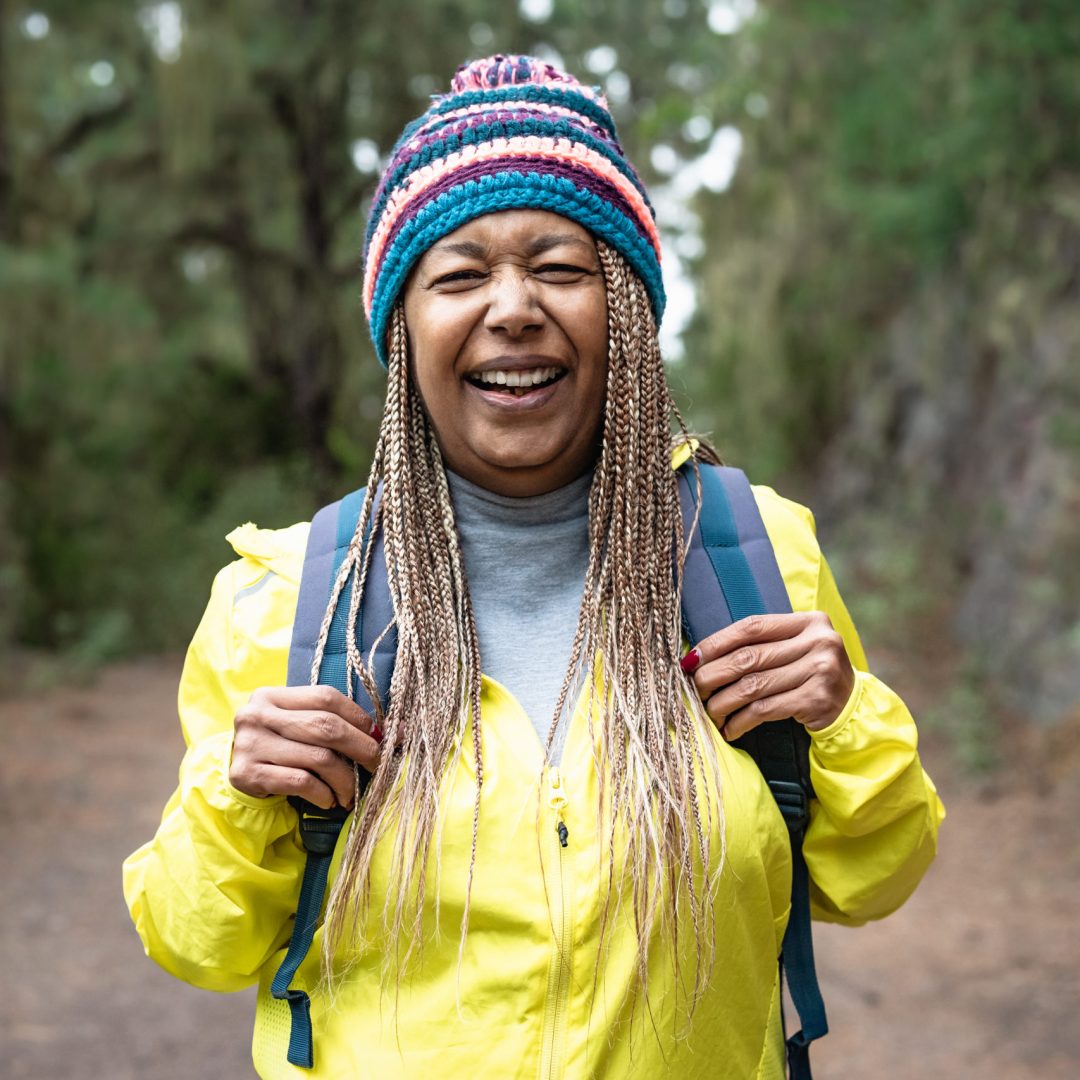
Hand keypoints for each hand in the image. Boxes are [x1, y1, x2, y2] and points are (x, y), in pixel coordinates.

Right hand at [229, 685, 381, 809]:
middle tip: (377, 766)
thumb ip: (341, 724)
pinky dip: (323, 793)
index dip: (359, 717)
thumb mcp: (303, 728)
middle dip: (361, 748)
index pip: (327, 697)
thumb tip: (401, 732)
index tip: (379, 737)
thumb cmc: (281, 748)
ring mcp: (249, 744)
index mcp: (273, 695)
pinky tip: (329, 799)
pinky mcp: (247, 774)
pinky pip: (300, 781)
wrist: (236, 776)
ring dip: (344, 779)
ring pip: (317, 757)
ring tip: (351, 793)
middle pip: (325, 726)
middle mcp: (257, 715)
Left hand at [681, 613, 854, 741]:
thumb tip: (699, 657)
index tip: (691, 659)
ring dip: (723, 702)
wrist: (851, 706)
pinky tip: (729, 729)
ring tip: (708, 712)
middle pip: (749, 657)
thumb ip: (759, 645)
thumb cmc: (808, 674)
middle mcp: (819, 642)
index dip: (716, 642)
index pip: (752, 627)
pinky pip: (765, 710)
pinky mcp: (817, 700)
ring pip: (753, 686)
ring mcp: (821, 671)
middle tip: (695, 688)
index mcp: (809, 621)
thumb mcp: (793, 649)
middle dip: (714, 675)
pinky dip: (741, 721)